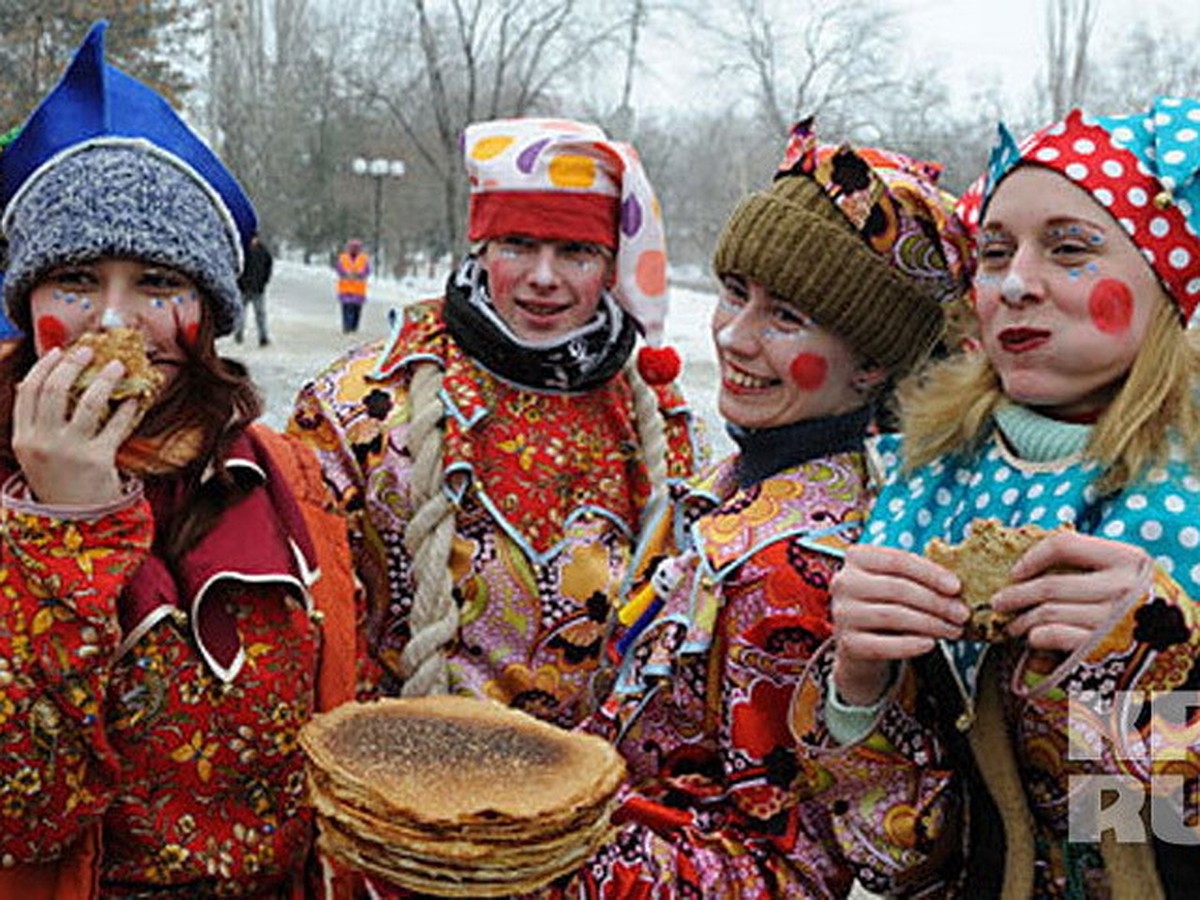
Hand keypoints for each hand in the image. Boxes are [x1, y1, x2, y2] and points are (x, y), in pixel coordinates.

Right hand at [12, 345, 141, 505]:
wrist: (74, 519)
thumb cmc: (57, 479)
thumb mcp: (34, 451)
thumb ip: (35, 420)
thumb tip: (35, 380)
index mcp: (23, 437)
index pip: (29, 390)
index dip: (44, 366)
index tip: (60, 351)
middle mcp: (43, 442)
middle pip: (55, 390)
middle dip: (73, 364)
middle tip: (89, 350)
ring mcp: (70, 451)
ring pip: (89, 402)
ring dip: (105, 379)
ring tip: (119, 366)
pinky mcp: (98, 460)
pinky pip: (116, 425)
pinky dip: (127, 407)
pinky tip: (135, 397)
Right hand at [832, 544, 967, 704]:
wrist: (861, 640)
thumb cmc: (887, 602)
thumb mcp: (897, 581)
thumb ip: (918, 577)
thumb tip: (957, 587)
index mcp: (857, 557)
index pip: (897, 560)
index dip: (930, 573)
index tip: (957, 587)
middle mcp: (844, 582)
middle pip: (897, 588)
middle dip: (936, 602)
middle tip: (962, 614)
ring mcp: (843, 613)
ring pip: (893, 615)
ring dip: (930, 624)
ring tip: (953, 630)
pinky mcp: (847, 643)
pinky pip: (883, 644)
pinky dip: (910, 645)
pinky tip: (930, 644)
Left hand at [993, 531, 1151, 652]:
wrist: (1180, 650)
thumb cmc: (1143, 608)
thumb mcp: (1128, 574)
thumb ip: (1092, 563)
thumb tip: (1034, 560)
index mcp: (1127, 560)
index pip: (1064, 545)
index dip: (1032, 557)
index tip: (1016, 572)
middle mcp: (1121, 588)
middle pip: (1049, 585)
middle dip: (1015, 595)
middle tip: (998, 602)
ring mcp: (1112, 620)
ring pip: (1046, 613)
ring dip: (1020, 620)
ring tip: (1011, 625)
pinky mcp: (1101, 648)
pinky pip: (1052, 636)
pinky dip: (1035, 637)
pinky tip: (1032, 639)